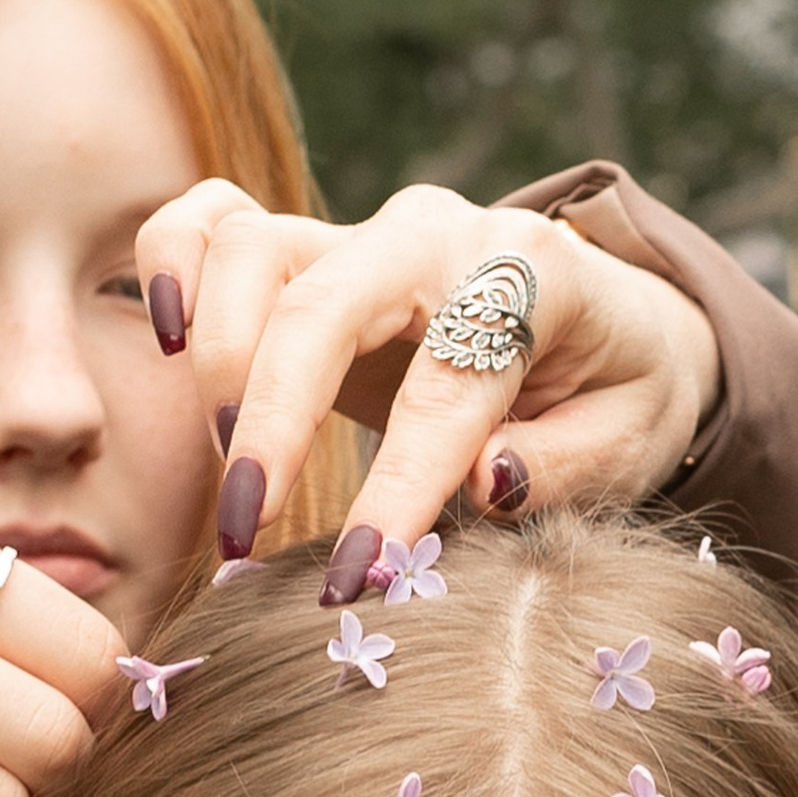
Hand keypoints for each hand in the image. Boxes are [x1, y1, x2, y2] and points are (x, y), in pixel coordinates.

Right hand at [134, 181, 721, 573]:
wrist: (606, 317)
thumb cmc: (616, 391)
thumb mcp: (630, 439)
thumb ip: (565, 464)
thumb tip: (482, 483)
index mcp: (533, 274)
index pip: (449, 383)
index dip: (399, 485)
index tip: (356, 577)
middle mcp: (436, 234)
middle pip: (324, 299)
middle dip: (272, 421)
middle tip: (246, 535)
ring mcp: (362, 232)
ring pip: (251, 248)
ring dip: (219, 361)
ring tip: (232, 470)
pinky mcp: (310, 248)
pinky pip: (211, 219)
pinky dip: (170, 263)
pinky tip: (166, 343)